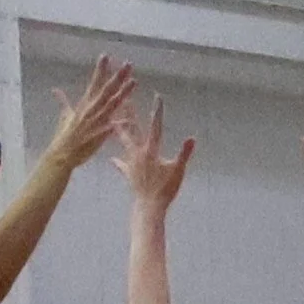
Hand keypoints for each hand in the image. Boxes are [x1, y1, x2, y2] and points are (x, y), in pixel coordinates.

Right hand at [46, 55, 136, 172]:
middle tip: (128, 64)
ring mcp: (96, 122)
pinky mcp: (99, 135)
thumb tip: (55, 90)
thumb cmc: (64, 136)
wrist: (62, 155)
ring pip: (112, 104)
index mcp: (84, 104)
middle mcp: (91, 110)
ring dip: (123, 93)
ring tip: (134, 82)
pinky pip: (111, 128)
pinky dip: (119, 123)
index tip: (106, 55)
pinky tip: (128, 119)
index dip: (100, 69)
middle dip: (118, 76)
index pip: (94, 82)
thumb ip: (63, 101)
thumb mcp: (65, 116)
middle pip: (107, 90)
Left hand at [110, 95, 193, 209]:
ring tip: (113, 119)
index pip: (156, 126)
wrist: (149, 207)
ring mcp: (132, 163)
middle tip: (123, 98)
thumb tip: (192, 138)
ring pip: (124, 143)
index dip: (158, 111)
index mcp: (151, 151)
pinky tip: (112, 159)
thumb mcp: (178, 171)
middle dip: (129, 113)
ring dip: (119, 130)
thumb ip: (184, 153)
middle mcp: (138, 154)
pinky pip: (122, 166)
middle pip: (133, 129)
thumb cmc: (165, 190)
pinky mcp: (129, 174)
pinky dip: (118, 162)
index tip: (158, 96)